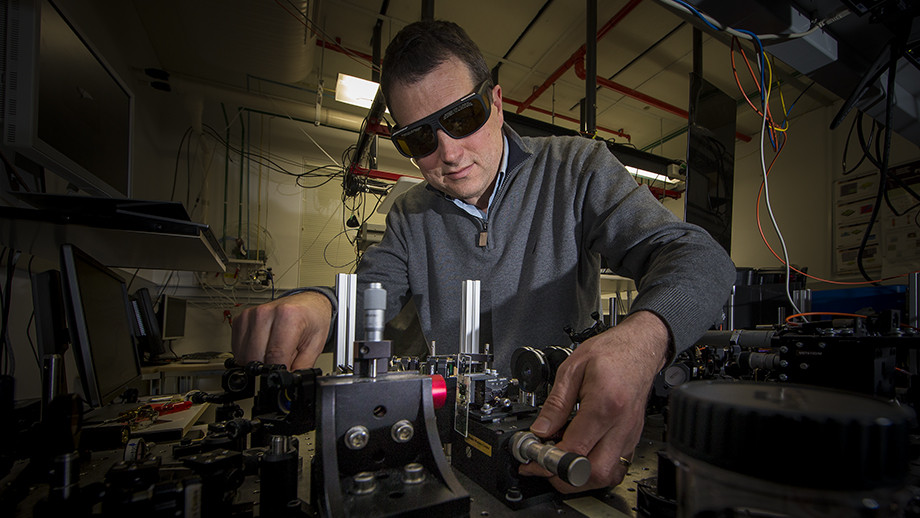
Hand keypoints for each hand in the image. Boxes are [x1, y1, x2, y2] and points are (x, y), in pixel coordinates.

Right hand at [231, 291, 332, 369]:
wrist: (306, 304)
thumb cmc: (312, 320)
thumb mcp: (315, 346)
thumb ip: (302, 368)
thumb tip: (290, 384)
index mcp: (288, 316)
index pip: (275, 356)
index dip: (280, 373)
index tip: (285, 377)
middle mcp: (266, 313)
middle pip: (255, 358)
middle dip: (268, 368)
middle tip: (283, 361)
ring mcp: (250, 315)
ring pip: (243, 356)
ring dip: (257, 361)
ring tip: (273, 351)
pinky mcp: (240, 319)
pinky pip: (237, 349)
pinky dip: (248, 354)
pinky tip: (263, 347)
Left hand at [518, 310, 669, 491]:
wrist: (639, 347)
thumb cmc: (611, 353)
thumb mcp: (572, 369)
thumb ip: (555, 403)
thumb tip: (540, 430)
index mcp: (605, 405)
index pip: (575, 448)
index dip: (549, 459)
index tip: (534, 458)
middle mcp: (621, 425)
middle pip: (595, 473)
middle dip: (565, 477)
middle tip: (545, 467)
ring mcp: (630, 435)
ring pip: (607, 476)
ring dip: (580, 478)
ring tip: (560, 464)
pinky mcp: (632, 438)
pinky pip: (615, 467)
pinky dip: (594, 470)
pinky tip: (580, 457)